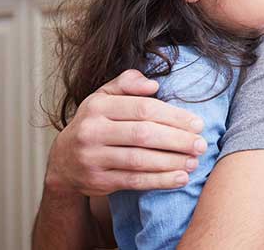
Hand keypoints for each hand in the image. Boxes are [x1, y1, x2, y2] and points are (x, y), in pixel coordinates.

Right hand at [44, 70, 206, 196]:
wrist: (63, 161)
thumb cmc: (94, 123)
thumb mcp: (103, 96)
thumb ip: (127, 83)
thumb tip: (153, 84)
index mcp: (98, 106)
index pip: (142, 108)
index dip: (173, 116)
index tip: (197, 123)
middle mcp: (92, 131)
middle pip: (143, 135)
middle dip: (177, 139)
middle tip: (201, 144)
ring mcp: (93, 158)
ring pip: (139, 160)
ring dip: (171, 162)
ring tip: (194, 161)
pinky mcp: (98, 181)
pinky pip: (134, 181)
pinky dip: (160, 181)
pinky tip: (180, 178)